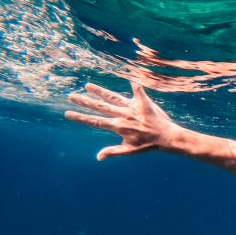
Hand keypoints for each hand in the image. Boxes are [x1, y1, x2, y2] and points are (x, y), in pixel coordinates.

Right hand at [65, 82, 181, 159]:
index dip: (81, 117)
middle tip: (71, 96)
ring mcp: (133, 108)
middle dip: (85, 102)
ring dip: (100, 91)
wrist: (167, 138)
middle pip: (100, 107)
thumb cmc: (148, 145)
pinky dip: (135, 84)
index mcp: (119, 127)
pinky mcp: (144, 103)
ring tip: (88, 85)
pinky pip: (138, 91)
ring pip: (113, 98)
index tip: (68, 113)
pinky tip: (130, 77)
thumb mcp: (129, 151)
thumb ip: (113, 151)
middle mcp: (124, 116)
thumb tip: (98, 157)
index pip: (95, 121)